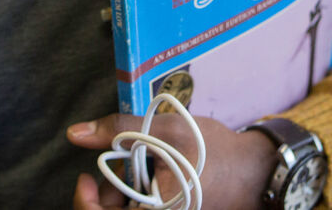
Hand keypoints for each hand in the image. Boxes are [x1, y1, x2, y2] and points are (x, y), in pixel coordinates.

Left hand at [68, 112, 276, 209]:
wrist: (256, 171)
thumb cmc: (215, 152)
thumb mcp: (166, 131)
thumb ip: (119, 131)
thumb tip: (75, 133)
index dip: (85, 203)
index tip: (86, 177)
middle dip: (104, 194)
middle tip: (114, 165)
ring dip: (120, 193)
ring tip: (138, 163)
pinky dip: (137, 194)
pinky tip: (150, 172)